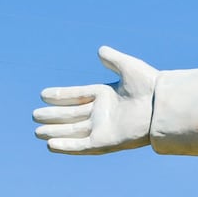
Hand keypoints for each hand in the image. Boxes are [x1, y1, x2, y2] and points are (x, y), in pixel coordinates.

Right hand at [33, 46, 157, 154]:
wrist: (163, 105)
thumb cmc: (150, 85)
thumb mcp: (128, 67)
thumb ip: (113, 59)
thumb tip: (100, 50)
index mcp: (106, 95)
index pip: (77, 95)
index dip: (60, 96)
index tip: (43, 95)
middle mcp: (103, 113)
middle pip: (71, 115)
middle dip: (53, 117)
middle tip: (34, 115)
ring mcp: (103, 128)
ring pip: (73, 131)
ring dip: (55, 132)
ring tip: (36, 132)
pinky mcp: (106, 142)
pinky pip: (82, 145)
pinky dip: (67, 146)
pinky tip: (50, 145)